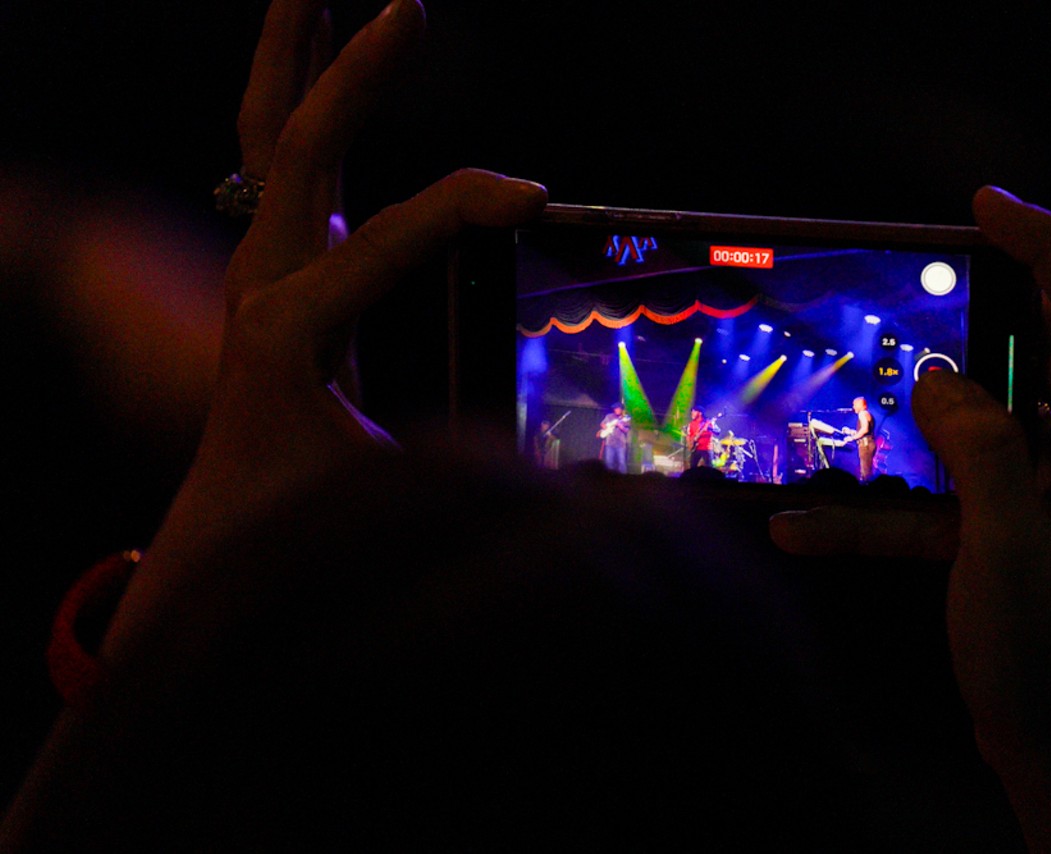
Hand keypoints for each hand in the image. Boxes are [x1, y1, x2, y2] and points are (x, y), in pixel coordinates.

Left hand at [98, 0, 545, 670]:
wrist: (227, 516)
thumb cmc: (296, 508)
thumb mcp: (379, 494)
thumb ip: (462, 476)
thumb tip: (557, 480)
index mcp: (287, 328)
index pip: (389, 239)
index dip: (464, 207)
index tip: (533, 196)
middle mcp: (262, 279)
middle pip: (299, 144)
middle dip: (350, 70)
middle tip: (406, 8)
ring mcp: (263, 264)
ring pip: (272, 137)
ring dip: (295, 58)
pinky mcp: (278, 266)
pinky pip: (284, 165)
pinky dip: (301, 103)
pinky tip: (323, 68)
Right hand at [772, 187, 1050, 848]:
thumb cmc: (1050, 665)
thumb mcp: (1006, 554)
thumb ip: (981, 452)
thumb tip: (941, 380)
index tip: (986, 204)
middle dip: (987, 307)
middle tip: (919, 280)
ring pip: (991, 416)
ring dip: (922, 415)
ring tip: (859, 401)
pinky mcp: (1023, 522)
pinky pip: (954, 490)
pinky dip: (890, 504)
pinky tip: (806, 528)